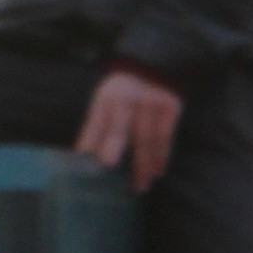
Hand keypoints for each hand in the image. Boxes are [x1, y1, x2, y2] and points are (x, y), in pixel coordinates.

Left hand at [77, 66, 185, 191]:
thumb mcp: (105, 102)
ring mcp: (150, 103)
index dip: (89, 142)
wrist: (155, 66)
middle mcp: (128, 99)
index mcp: (106, 98)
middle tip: (109, 166)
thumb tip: (81, 158)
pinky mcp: (170, 108)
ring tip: (139, 186)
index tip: (83, 160)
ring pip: (146, 139)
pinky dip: (161, 156)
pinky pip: (166, 137)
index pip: (95, 124)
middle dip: (113, 147)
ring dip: (143, 165)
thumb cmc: (124, 92)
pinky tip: (157, 172)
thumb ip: (96, 128)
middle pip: (120, 128)